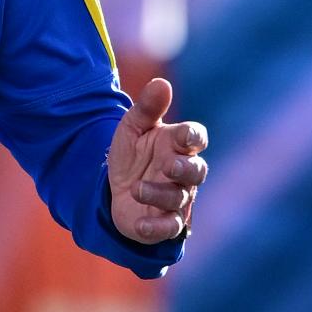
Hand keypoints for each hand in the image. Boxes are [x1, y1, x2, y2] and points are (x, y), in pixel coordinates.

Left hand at [106, 75, 206, 247]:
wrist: (113, 187)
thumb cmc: (131, 154)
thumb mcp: (132, 128)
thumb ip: (147, 108)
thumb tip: (161, 83)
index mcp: (178, 144)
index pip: (196, 138)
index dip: (193, 137)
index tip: (185, 135)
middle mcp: (182, 172)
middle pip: (197, 171)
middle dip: (186, 169)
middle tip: (169, 165)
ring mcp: (176, 198)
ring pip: (179, 199)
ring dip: (160, 194)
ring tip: (137, 188)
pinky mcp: (164, 222)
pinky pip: (169, 227)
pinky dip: (157, 227)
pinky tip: (141, 223)